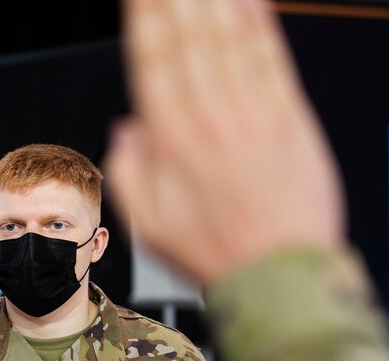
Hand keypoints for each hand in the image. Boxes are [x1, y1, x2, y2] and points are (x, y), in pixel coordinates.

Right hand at [105, 0, 344, 283]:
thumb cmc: (214, 250)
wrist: (279, 274)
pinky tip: (251, 0)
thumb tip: (128, 130)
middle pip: (190, 38)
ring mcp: (255, 115)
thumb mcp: (148, 226)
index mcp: (174, 142)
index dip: (145, 17)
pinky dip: (262, 26)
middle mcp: (212, 119)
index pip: (153, 60)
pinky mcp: (291, 120)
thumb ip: (129, 172)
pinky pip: (274, 60)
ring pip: (230, 40)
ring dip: (214, 1)